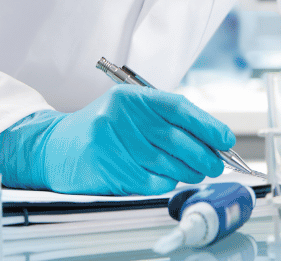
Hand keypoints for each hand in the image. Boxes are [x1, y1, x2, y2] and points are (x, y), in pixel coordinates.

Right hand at [0, 84, 232, 194]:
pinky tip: (168, 180)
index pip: (178, 108)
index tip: (226, 140)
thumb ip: (166, 121)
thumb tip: (210, 140)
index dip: (207, 125)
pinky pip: (145, 180)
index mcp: (131, 97)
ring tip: (196, 173)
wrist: (54, 147)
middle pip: (174, 139)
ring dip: (186, 171)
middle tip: (215, 164)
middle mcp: (119, 116)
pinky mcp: (101, 166)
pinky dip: (163, 183)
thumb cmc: (103, 129)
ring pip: (163, 163)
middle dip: (202, 154)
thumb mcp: (131, 113)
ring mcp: (108, 141)